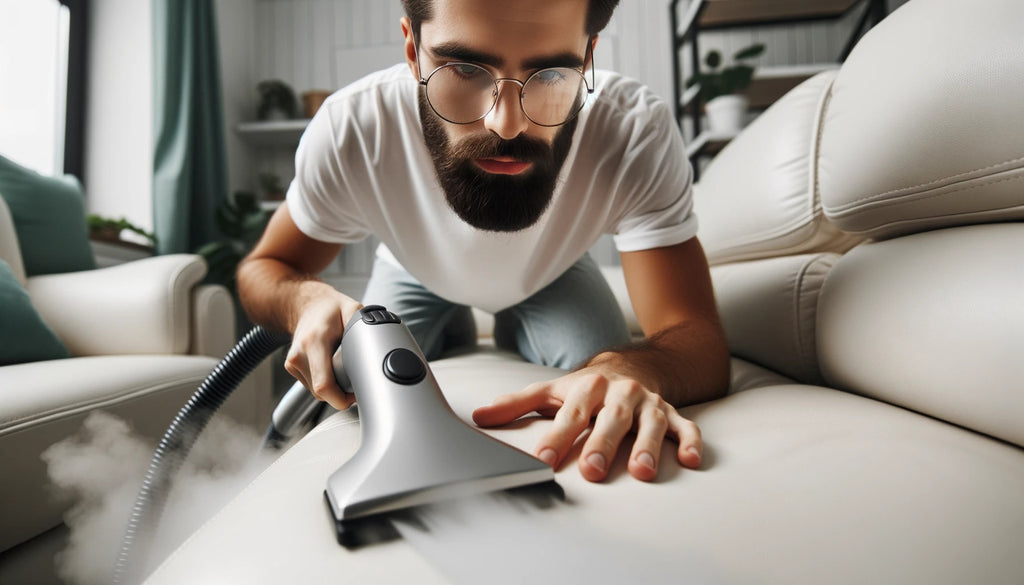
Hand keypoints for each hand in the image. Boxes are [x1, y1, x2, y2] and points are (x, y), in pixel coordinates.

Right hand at [283, 294, 361, 410]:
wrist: (308, 305)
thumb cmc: (331, 309)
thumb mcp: (353, 310)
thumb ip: (364, 328)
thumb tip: (375, 347)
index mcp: (315, 341)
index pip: (323, 384)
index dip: (341, 398)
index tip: (355, 395)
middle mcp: (300, 353)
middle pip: (321, 392)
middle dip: (341, 394)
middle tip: (356, 382)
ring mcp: (293, 362)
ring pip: (316, 392)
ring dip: (333, 389)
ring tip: (344, 371)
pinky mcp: (292, 367)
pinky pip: (311, 386)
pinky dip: (324, 383)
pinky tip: (332, 368)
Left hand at [472, 366, 701, 481]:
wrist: (634, 365)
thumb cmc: (587, 389)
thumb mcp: (551, 392)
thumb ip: (516, 406)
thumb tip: (478, 416)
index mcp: (587, 388)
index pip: (569, 415)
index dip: (556, 437)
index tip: (542, 460)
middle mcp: (619, 394)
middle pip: (611, 419)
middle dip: (603, 444)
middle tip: (593, 470)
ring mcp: (648, 404)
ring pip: (650, 424)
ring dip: (648, 446)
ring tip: (642, 472)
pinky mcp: (672, 413)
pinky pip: (685, 426)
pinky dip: (691, 441)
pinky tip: (691, 460)